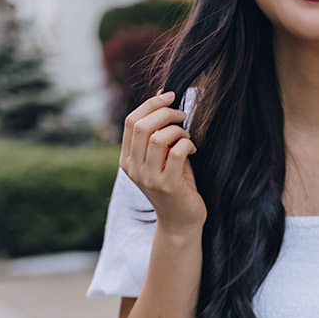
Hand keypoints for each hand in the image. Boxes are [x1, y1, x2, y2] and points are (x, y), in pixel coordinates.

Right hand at [120, 92, 205, 234]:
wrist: (180, 221)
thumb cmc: (175, 184)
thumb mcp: (161, 157)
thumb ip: (158, 132)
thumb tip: (162, 96)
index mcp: (127, 159)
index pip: (131, 121)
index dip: (151, 104)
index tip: (170, 96)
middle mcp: (133, 168)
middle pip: (142, 126)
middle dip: (165, 113)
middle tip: (182, 115)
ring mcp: (148, 178)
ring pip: (157, 137)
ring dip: (177, 130)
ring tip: (186, 136)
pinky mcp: (167, 185)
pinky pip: (175, 152)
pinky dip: (186, 144)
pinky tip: (191, 149)